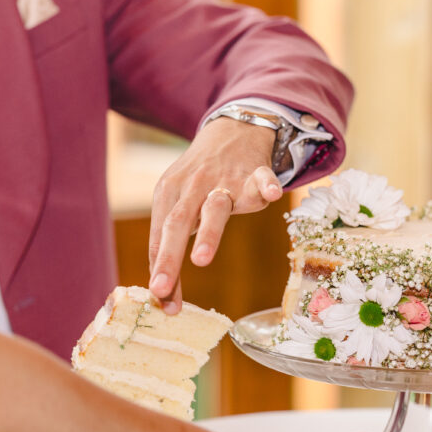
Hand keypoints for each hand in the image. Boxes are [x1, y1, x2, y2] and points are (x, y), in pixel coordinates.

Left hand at [148, 117, 283, 313]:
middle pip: (177, 224)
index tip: (161, 301)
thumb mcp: (176, 202)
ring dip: (208, 233)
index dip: (160, 270)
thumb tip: (163, 295)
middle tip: (161, 289)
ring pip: (215, 207)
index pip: (160, 238)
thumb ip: (170, 243)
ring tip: (201, 261)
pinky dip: (267, 186)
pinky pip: (262, 180)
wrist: (231, 130)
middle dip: (169, 258)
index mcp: (168, 194)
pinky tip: (272, 196)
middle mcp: (193, 187)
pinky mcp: (255, 174)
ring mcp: (225, 180)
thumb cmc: (198, 179)